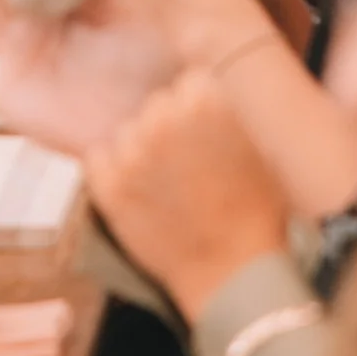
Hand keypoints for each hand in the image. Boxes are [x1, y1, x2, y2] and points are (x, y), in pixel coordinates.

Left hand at [88, 70, 294, 322]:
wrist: (234, 273)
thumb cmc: (257, 212)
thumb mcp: (257, 146)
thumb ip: (226, 109)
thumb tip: (201, 86)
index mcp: (208, 102)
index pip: (189, 83)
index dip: (198, 109)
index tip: (205, 134)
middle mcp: (166, 119)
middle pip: (157, 105)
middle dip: (169, 128)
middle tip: (187, 164)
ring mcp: (134, 151)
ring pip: (128, 132)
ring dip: (141, 151)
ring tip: (167, 186)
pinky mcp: (108, 184)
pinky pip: (99, 158)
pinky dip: (113, 172)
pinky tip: (139, 194)